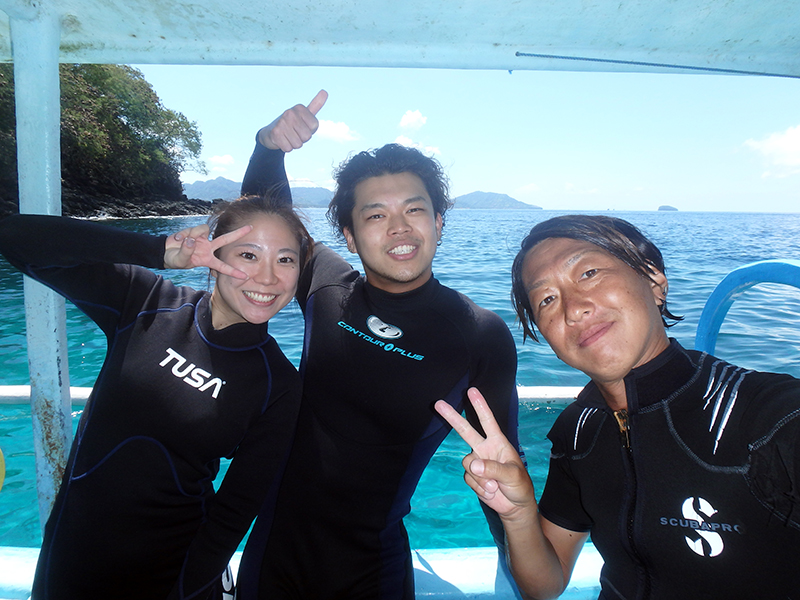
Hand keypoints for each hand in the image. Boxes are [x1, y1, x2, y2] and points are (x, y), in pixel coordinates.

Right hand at [164, 224, 251, 278]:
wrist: (165, 251)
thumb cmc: (175, 259)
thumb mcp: (180, 261)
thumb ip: (186, 252)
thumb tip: (191, 240)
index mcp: (207, 259)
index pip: (222, 266)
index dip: (233, 272)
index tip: (245, 276)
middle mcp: (208, 248)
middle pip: (225, 239)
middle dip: (238, 233)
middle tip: (250, 228)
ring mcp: (202, 239)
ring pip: (204, 230)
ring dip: (192, 235)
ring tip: (181, 243)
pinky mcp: (194, 232)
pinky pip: (193, 229)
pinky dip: (184, 234)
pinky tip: (178, 239)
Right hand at [257, 89, 327, 151]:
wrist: (271, 132)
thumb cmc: (292, 124)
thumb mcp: (305, 114)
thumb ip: (316, 105)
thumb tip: (325, 92)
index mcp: (300, 108)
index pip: (314, 127)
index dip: (310, 130)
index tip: (302, 126)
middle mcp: (290, 112)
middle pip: (307, 136)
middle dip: (302, 139)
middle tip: (294, 133)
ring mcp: (281, 122)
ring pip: (298, 144)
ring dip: (294, 144)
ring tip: (288, 136)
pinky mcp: (275, 133)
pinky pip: (288, 148)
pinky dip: (286, 147)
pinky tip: (281, 140)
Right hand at [435, 387, 535, 518]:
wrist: (515, 506)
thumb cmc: (519, 485)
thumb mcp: (512, 476)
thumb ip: (494, 469)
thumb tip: (473, 465)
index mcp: (498, 442)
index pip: (488, 421)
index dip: (480, 405)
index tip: (472, 391)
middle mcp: (485, 449)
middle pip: (465, 431)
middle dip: (452, 417)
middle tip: (438, 404)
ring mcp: (477, 462)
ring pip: (467, 463)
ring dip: (482, 478)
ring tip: (496, 486)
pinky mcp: (472, 476)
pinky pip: (468, 478)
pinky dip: (480, 488)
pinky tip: (491, 491)